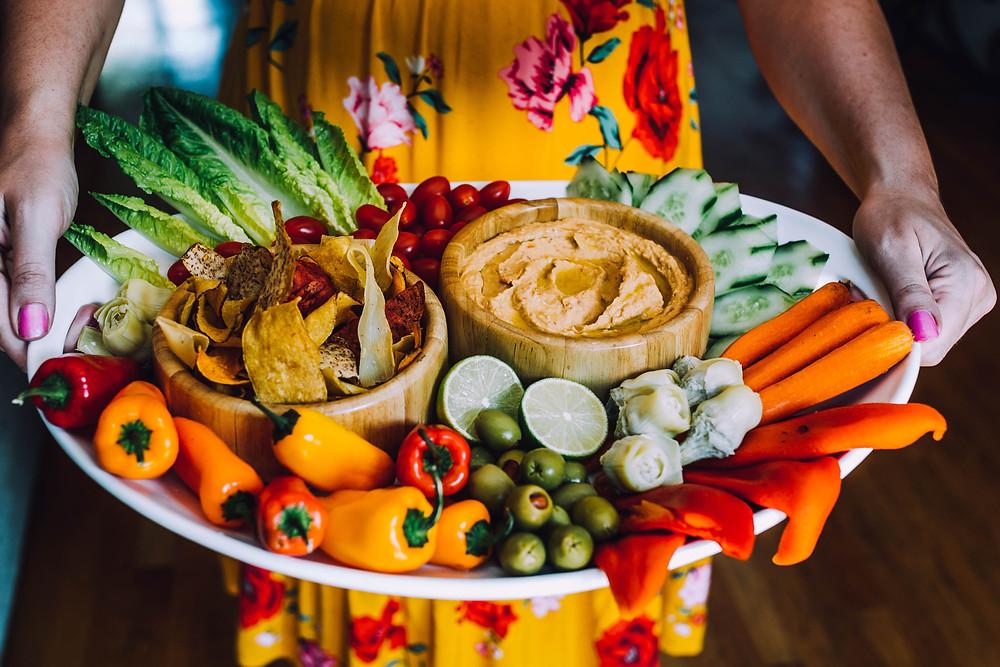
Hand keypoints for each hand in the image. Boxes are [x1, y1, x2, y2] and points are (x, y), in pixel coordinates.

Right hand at [0, 130, 78, 371]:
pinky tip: (71, 310)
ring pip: (12, 315)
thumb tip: (29, 327)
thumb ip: (31, 273)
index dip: (28, 348)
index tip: (61, 362)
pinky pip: (20, 298)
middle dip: (41, 341)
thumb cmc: (36, 166)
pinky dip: (45, 310)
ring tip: (81, 323)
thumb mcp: (36, 217)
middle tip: (82, 339)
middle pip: (3, 324)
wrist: (39, 138)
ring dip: (45, 329)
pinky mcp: (3, 263)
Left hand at [852, 188, 995, 365]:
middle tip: (865, 295)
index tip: (866, 314)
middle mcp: (977, 296)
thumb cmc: (891, 215)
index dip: (894, 342)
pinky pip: (924, 329)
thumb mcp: (892, 250)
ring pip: (925, 341)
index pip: (933, 346)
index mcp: (966, 282)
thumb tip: (924, 335)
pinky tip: (887, 294)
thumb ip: (909, 293)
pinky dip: (899, 317)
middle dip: (891, 330)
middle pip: (929, 348)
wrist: (900, 198)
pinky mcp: (957, 305)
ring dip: (894, 323)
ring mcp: (970, 302)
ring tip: (877, 289)